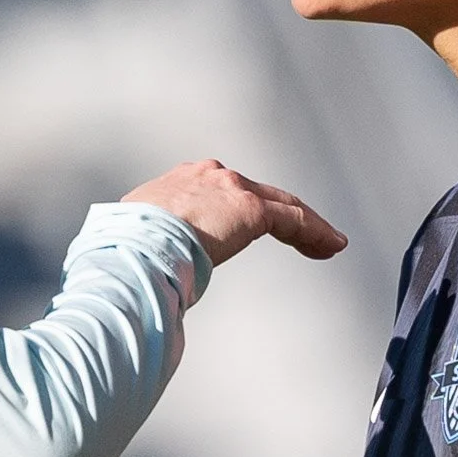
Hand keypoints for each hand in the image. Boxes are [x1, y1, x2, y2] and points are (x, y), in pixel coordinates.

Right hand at [122, 159, 345, 265]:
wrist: (132, 247)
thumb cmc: (125, 255)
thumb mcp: (137, 245)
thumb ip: (154, 251)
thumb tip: (149, 279)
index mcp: (178, 184)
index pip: (220, 192)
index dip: (241, 209)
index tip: (249, 228)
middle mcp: (207, 177)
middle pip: (257, 193)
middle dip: (281, 213)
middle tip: (304, 235)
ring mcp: (230, 188)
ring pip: (281, 204)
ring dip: (307, 226)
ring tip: (329, 245)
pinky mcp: (250, 208)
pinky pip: (294, 220)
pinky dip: (316, 232)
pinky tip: (333, 247)